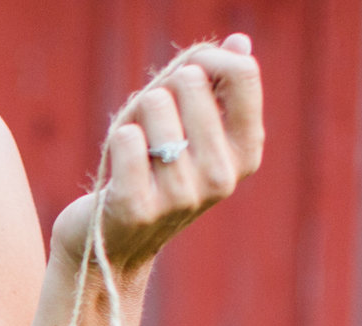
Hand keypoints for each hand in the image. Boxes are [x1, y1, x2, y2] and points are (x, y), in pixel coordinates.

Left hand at [50, 35, 265, 279]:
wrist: (116, 247)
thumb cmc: (155, 175)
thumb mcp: (194, 132)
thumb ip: (219, 88)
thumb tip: (239, 42)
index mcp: (246, 153)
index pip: (242, 73)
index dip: (207, 57)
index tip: (185, 71)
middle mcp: (221, 177)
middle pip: (190, 81)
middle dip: (161, 89)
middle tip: (151, 125)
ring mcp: (182, 196)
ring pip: (154, 103)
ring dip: (134, 116)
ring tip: (135, 149)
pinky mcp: (137, 208)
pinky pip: (126, 138)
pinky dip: (116, 140)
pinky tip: (119, 167)